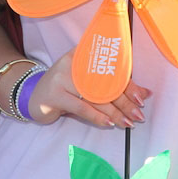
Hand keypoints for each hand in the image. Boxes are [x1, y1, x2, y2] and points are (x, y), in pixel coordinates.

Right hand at [28, 50, 150, 127]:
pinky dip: (97, 117)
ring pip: (95, 97)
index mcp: (84, 55)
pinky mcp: (55, 94)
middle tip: (139, 114)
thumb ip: (111, 86)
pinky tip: (109, 123)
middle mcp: (73, 62)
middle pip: (105, 83)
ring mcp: (62, 77)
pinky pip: (81, 107)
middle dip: (125, 101)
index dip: (129, 84)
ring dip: (115, 112)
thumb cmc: (66, 89)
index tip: (143, 96)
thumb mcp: (87, 84)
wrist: (33, 96)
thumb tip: (143, 94)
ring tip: (129, 122)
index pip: (111, 69)